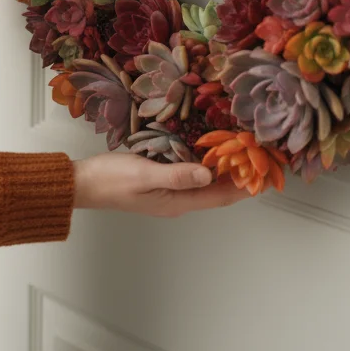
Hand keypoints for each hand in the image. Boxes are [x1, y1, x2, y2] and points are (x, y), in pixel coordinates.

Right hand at [72, 152, 253, 217]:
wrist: (82, 183)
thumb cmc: (110, 180)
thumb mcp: (144, 174)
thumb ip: (176, 175)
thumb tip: (207, 174)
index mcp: (177, 202)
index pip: (221, 196)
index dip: (246, 186)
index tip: (266, 174)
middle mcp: (177, 199)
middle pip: (217, 190)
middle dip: (240, 175)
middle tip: (260, 156)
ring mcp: (168, 190)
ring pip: (205, 181)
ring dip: (224, 168)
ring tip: (243, 151)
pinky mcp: (159, 179)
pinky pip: (190, 172)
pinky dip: (204, 162)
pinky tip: (209, 148)